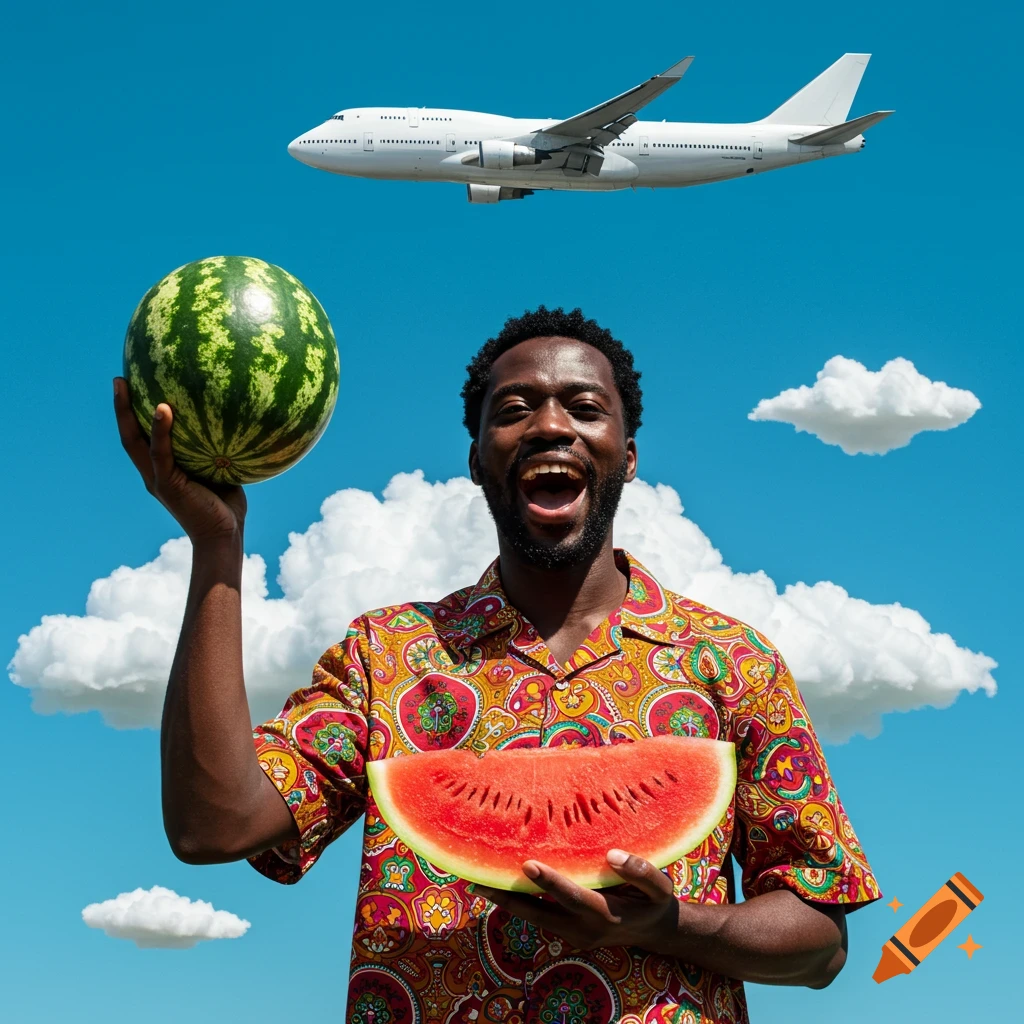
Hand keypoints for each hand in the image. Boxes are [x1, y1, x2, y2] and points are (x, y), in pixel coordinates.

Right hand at [114, 377, 245, 543]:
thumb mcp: (220, 470)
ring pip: (135, 442)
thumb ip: (217, 448)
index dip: (134, 415)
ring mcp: (157, 479)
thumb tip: (234, 417)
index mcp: (163, 471)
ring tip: (126, 385)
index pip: (143, 438)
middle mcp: (154, 474)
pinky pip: (160, 453)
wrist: (224, 536)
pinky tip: (162, 408)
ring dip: (127, 413)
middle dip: (121, 408)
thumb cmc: (227, 504)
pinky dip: (159, 430)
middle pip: (129, 436)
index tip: (133, 387)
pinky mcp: (167, 485)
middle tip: (119, 379)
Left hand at [471, 850, 679, 952]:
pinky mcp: (567, 933)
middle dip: (508, 898)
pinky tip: (499, 887)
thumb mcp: (660, 887)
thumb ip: (641, 871)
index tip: (528, 863)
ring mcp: (573, 935)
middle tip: (478, 881)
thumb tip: (614, 855)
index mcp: (605, 914)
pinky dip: (518, 904)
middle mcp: (583, 929)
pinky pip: (538, 918)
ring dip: (506, 902)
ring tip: (477, 883)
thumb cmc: (656, 902)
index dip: (549, 881)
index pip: (571, 896)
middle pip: (538, 914)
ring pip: (533, 919)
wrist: (657, 933)